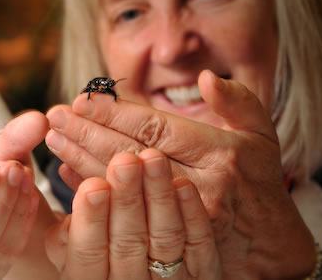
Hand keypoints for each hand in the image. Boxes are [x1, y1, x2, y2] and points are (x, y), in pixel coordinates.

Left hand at [45, 70, 314, 277]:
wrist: (266, 243)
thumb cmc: (257, 181)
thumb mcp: (260, 135)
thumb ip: (238, 102)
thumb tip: (205, 78)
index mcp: (217, 154)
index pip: (154, 129)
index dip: (114, 113)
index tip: (82, 99)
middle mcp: (198, 187)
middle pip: (129, 155)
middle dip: (87, 133)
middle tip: (55, 116)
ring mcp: (180, 219)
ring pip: (120, 185)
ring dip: (81, 159)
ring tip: (55, 138)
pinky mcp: (166, 241)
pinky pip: (120, 213)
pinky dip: (92, 190)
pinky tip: (68, 173)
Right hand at [46, 150, 220, 278]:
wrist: (142, 278)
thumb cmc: (99, 256)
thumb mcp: (68, 248)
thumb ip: (61, 224)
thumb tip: (62, 173)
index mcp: (89, 278)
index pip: (88, 253)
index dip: (90, 220)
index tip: (94, 185)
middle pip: (128, 243)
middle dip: (126, 199)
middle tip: (125, 161)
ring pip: (165, 239)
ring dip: (159, 196)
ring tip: (152, 158)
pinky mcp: (201, 272)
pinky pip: (199, 244)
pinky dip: (191, 213)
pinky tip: (182, 183)